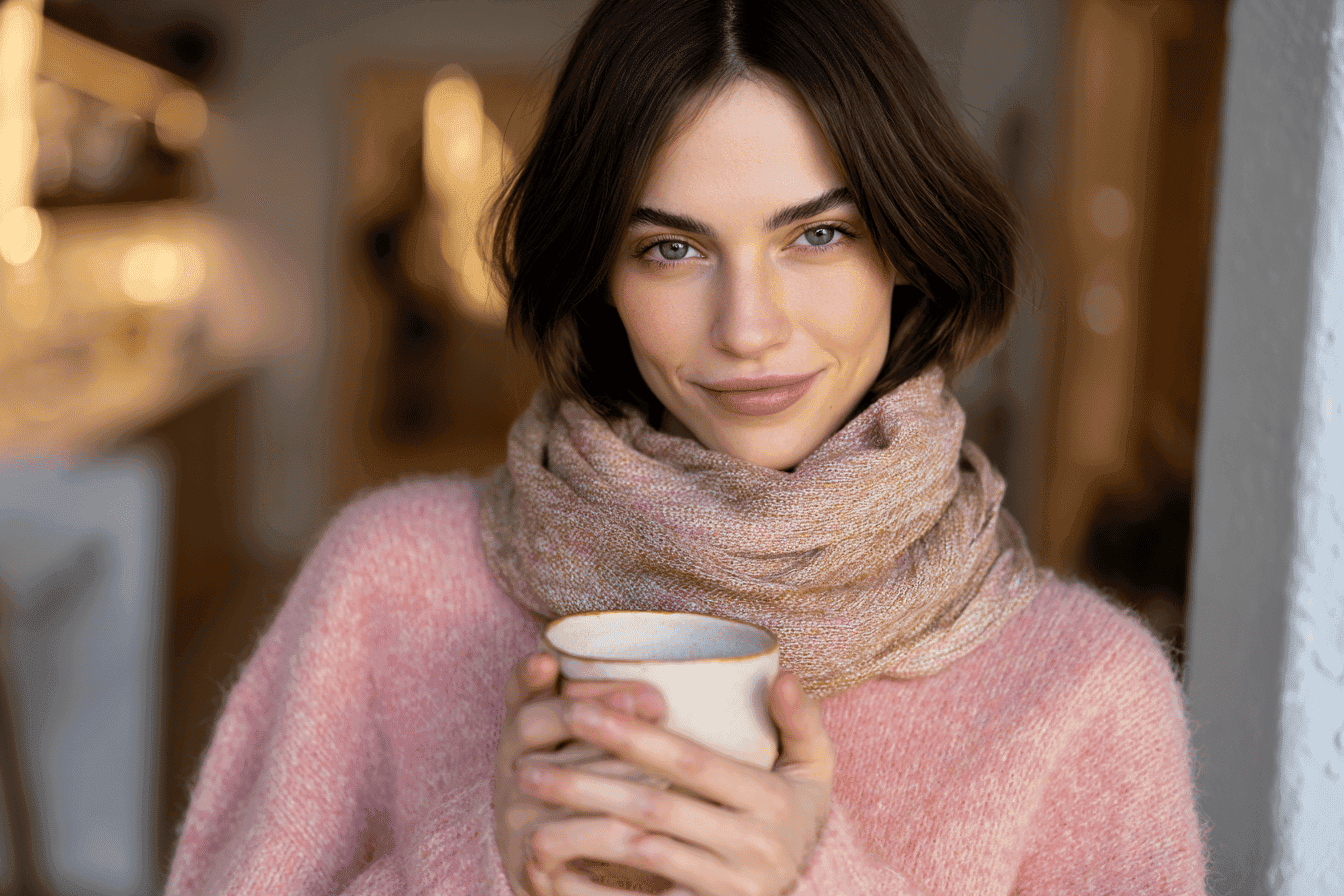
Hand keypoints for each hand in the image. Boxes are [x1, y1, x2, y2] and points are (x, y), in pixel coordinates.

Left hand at [518, 671, 834, 895]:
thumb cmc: (796, 822)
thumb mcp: (814, 773)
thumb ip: (801, 722)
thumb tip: (779, 674)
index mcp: (771, 799)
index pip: (691, 760)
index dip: (633, 734)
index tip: (578, 709)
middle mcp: (755, 845)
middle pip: (654, 807)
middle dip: (585, 781)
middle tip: (526, 765)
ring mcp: (733, 887)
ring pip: (640, 854)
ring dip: (579, 831)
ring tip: (530, 810)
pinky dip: (593, 891)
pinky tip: (554, 872)